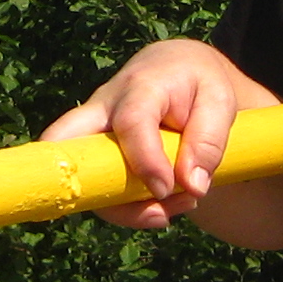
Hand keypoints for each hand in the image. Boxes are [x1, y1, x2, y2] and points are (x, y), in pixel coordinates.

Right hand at [40, 38, 278, 231]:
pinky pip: (97, 190)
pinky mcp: (94, 154)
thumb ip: (209, 140)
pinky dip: (127, 208)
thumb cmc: (198, 85)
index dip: (145, 162)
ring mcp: (93, 132)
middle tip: (133, 207)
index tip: (166, 190)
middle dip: (79, 180)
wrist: (177, 73)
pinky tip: (164, 205)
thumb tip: (192, 186)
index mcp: (140, 87)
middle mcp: (104, 107)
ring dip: (125, 207)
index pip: (131, 123)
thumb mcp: (219, 101)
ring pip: (83, 178)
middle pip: (63, 140)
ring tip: (175, 207)